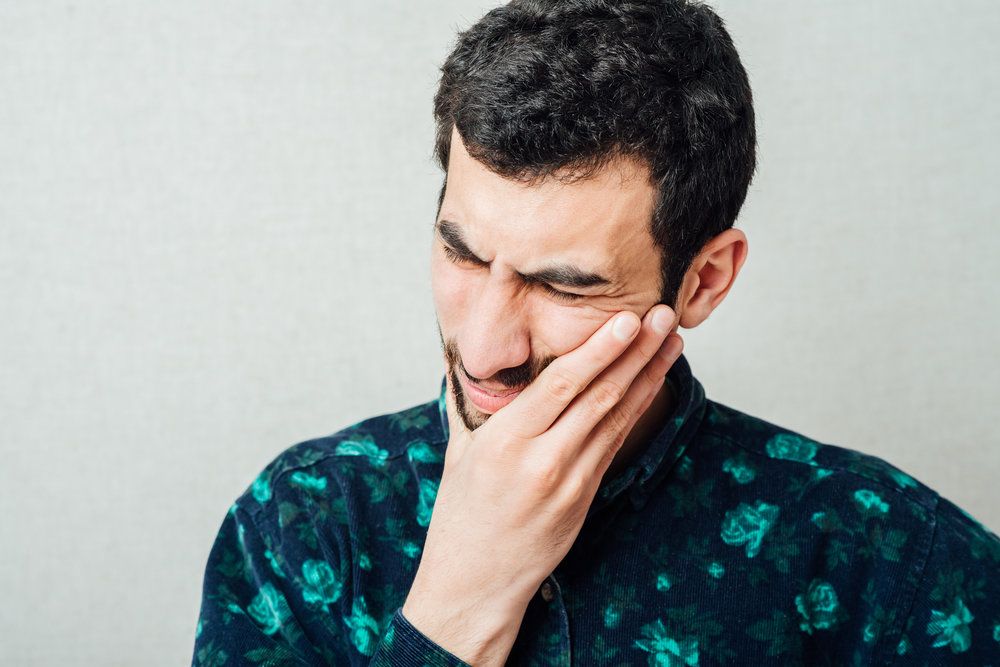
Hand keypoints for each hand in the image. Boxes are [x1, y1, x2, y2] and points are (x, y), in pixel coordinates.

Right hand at [402, 304, 683, 665]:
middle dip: (636, 351)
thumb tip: (460, 354)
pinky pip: (615, 443)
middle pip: (599, 395)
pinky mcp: (585, 498)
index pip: (561, 384)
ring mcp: (569, 482)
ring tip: (670, 341)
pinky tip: (652, 383)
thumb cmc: (461, 514)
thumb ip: (469, 400)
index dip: (599, 350)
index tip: (627, 319)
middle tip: (662, 314)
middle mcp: (541, 459)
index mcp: (504, 440)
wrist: (474, 582)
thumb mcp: (459, 450)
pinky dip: (636, 409)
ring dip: (648, 376)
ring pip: (616, 417)